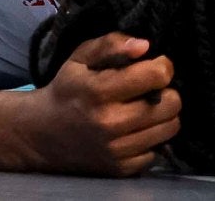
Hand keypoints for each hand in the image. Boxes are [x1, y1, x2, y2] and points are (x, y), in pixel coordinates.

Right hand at [17, 32, 181, 175]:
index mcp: (100, 91)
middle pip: (172, 104)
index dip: (162, 66)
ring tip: (146, 108)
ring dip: (164, 115)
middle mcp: (110, 123)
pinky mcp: (120, 169)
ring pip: (170, 128)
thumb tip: (145, 46)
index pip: (157, 76)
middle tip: (151, 89)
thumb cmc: (67, 89)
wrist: (42, 134)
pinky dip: (151, 138)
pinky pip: (157, 151)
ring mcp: (116, 150)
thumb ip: (112, 44)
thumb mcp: (81, 57)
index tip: (154, 66)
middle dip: (167, 91)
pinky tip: (136, 129)